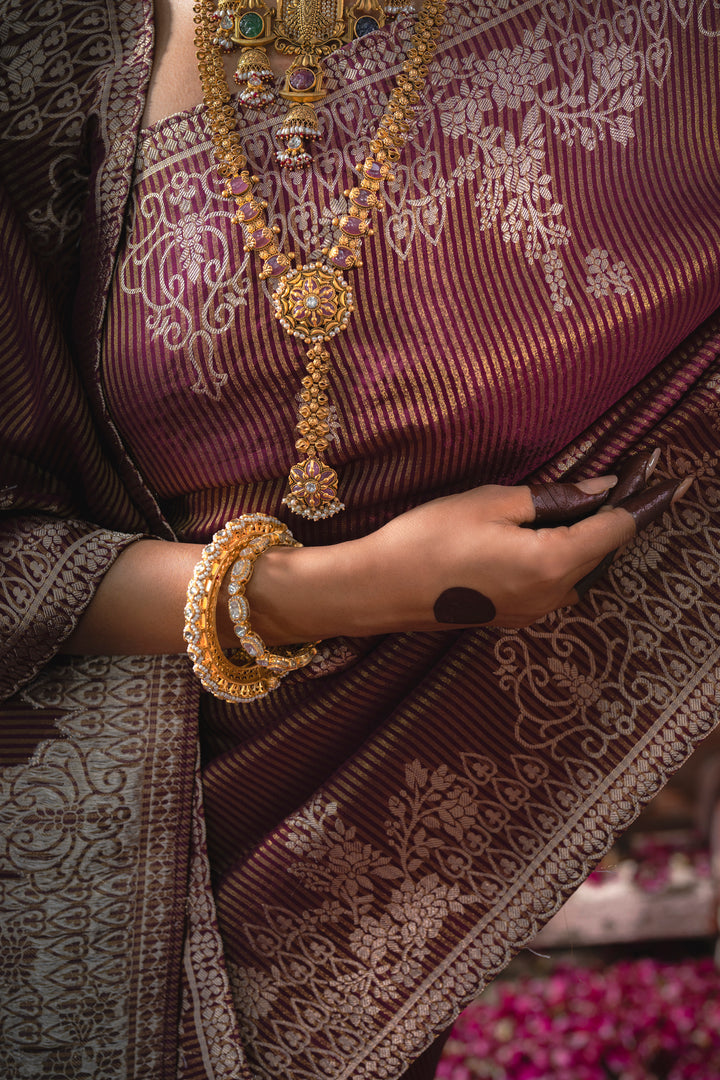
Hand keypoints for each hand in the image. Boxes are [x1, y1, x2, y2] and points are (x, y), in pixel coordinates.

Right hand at [251, 452, 693, 643]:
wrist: (378, 590)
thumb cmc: (428, 538)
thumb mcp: (492, 503)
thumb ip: (554, 499)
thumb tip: (602, 488)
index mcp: (553, 563)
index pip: (617, 529)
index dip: (647, 500)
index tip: (675, 479)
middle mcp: (553, 595)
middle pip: (605, 551)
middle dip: (622, 513)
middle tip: (638, 473)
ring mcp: (533, 611)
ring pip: (583, 567)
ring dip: (594, 535)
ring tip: (596, 497)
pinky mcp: (514, 614)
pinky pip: (558, 579)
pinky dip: (568, 553)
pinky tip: (556, 529)